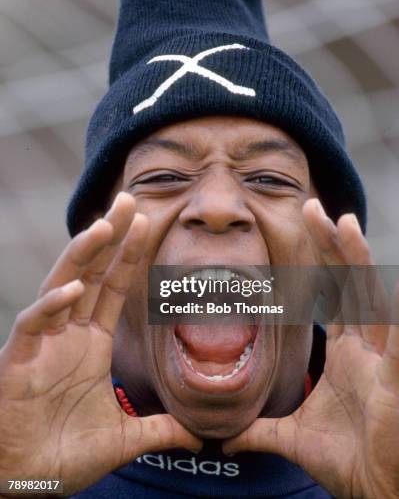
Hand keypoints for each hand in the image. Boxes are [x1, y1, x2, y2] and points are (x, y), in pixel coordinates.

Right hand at [0, 193, 200, 495]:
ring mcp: (42, 344)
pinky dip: (51, 306)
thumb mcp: (124, 439)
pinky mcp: (18, 361)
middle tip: (128, 199)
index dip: (129, 255)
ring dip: (81, 256)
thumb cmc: (66, 456)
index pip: (113, 287)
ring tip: (103, 226)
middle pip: (90, 272)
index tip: (147, 221)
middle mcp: (67, 334)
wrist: (25, 483)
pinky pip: (33, 324)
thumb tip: (201, 435)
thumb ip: (161, 430)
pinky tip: (73, 291)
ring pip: (61, 285)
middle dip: (108, 236)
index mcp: (90, 343)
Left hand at [223, 198, 398, 498]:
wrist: (376, 493)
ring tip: (344, 223)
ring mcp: (384, 361)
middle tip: (314, 208)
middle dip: (334, 246)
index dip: (324, 260)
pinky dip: (392, 315)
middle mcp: (368, 349)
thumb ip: (260, 431)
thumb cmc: (347, 461)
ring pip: (372, 299)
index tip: (308, 226)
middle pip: (351, 285)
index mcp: (349, 354)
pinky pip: (397, 341)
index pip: (336, 295)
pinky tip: (385, 287)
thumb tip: (225, 438)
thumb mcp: (293, 439)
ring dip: (358, 262)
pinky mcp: (396, 382)